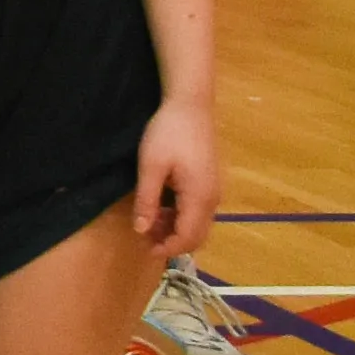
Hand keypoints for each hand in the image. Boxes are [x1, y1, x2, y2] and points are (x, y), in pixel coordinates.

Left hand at [133, 95, 220, 256]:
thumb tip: (141, 230)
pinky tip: (161, 207)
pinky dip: (181, 216)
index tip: (145, 249)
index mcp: (200, 198)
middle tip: (144, 236)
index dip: (168, 248)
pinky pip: (198, 210)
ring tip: (148, 221)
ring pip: (198, 223)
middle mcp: (213, 199)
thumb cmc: (168, 133)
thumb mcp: (151, 166)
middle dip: (172, 241)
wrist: (190, 105)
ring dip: (175, 228)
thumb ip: (147, 200)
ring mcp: (214, 190)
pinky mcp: (210, 182)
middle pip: (197, 235)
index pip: (188, 237)